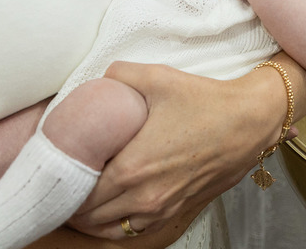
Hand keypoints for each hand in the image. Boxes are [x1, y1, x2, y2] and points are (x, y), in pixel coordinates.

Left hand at [67, 62, 278, 241]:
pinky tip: (116, 207)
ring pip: (111, 230)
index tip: (55, 171)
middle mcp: (144, 197)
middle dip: (73, 203)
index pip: (79, 194)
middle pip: (90, 217)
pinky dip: (120, 224)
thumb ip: (118, 75)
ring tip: (84, 199)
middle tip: (64, 183)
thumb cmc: (205, 101)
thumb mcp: (156, 77)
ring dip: (94, 218)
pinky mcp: (178, 210)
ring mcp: (163, 208)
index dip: (62, 186)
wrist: (250, 121)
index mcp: (131, 168)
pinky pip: (137, 230)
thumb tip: (98, 80)